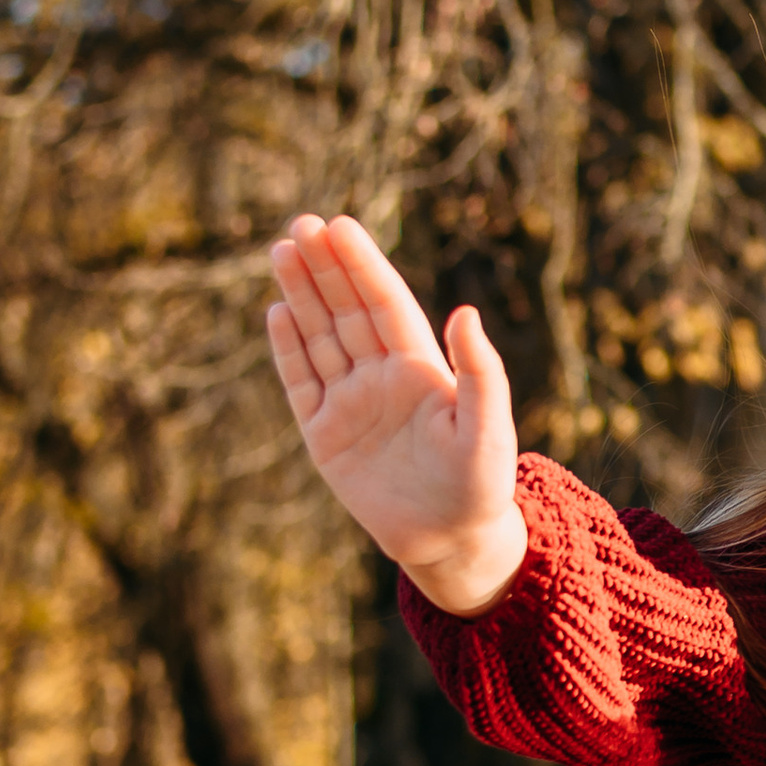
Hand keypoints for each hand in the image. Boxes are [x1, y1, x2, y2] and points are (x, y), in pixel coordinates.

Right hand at [265, 213, 528, 613]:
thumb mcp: (488, 429)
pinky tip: (277, 312)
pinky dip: (288, 350)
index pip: (385, 304)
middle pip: (347, 311)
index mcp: (422, 369)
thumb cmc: (481, 485)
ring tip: (282, 251)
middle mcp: (383, 378)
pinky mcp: (325, 436)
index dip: (362, 265)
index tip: (339, 226)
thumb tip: (466, 313)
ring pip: (320, 339)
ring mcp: (351, 404)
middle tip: (300, 224)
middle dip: (325, 268)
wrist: (451, 541)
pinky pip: (301, 384)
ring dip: (301, 296)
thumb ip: (481, 373)